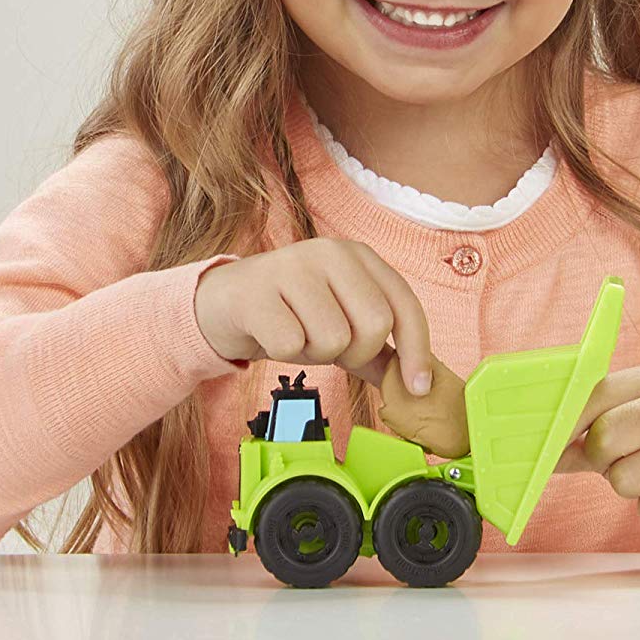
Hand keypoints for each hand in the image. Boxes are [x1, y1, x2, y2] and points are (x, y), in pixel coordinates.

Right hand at [193, 238, 432, 393]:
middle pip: (375, 324)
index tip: (418, 388)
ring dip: (314, 353)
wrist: (221, 303)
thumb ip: (378, 349)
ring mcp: (293, 266)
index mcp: (360, 256)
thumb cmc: (291, 314)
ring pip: (333, 338)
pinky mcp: (257, 290)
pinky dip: (283, 352)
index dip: (417, 350)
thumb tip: (418, 384)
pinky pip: (290, 344)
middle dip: (355, 352)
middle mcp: (331, 252)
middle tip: (327, 346)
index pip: (405, 305)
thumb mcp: (340, 324)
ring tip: (295, 334)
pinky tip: (269, 332)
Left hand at [554, 365, 639, 536]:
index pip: (593, 396)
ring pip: (624, 481)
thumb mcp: (635, 417)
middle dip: (603, 460)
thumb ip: (587, 431)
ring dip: (632, 487)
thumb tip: (538, 451)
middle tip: (625, 459)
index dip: (566, 426)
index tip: (554, 445)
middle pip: (603, 440)